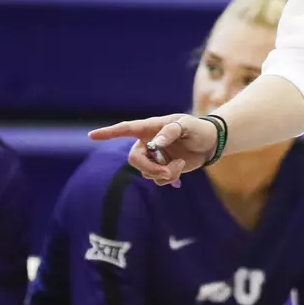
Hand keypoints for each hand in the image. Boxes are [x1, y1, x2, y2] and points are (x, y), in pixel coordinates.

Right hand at [88, 113, 219, 186]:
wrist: (210, 143)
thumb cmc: (198, 128)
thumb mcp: (188, 125)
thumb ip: (171, 131)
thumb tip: (156, 144)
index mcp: (150, 127)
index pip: (126, 129)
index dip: (109, 133)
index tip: (92, 136)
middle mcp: (148, 142)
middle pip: (134, 159)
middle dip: (148, 167)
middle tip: (166, 170)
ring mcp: (154, 157)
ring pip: (146, 172)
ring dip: (163, 173)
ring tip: (179, 165)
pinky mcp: (162, 168)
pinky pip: (157, 179)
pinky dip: (168, 178)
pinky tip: (179, 169)